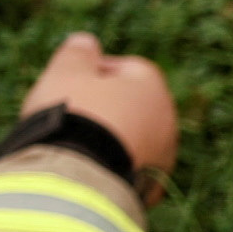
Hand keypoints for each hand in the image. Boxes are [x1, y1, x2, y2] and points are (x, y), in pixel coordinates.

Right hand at [18, 32, 175, 186]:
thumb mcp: (66, 72)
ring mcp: (162, 157)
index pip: (126, 67)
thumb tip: (86, 43)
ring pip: (132, 139)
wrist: (81, 179)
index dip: (93, 72)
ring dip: (109, 139)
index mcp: (151, 85)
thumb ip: (78, 52)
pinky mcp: (151, 189)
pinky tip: (85, 169)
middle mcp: (166, 120)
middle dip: (103, 107)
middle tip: (68, 114)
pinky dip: (111, 166)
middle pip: (131, 105)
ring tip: (73, 146)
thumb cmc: (73, 116)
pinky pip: (128, 169)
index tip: (67, 83)